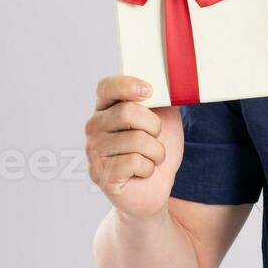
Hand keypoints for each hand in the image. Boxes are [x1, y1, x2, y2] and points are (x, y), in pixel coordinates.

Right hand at [85, 76, 182, 219]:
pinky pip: (135, 163)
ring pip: (137, 140)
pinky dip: (149, 168)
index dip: (127, 86)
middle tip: (156, 138)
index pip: (106, 87)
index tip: (149, 91)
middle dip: (154, 126)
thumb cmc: (156, 149)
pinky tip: (142, 172)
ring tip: (152, 159)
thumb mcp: (165, 118)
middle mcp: (94, 128)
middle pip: (127, 112)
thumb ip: (164, 97)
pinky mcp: (102, 176)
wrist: (155, 188)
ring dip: (156, 151)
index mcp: (106, 109)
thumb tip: (174, 79)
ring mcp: (94, 153)